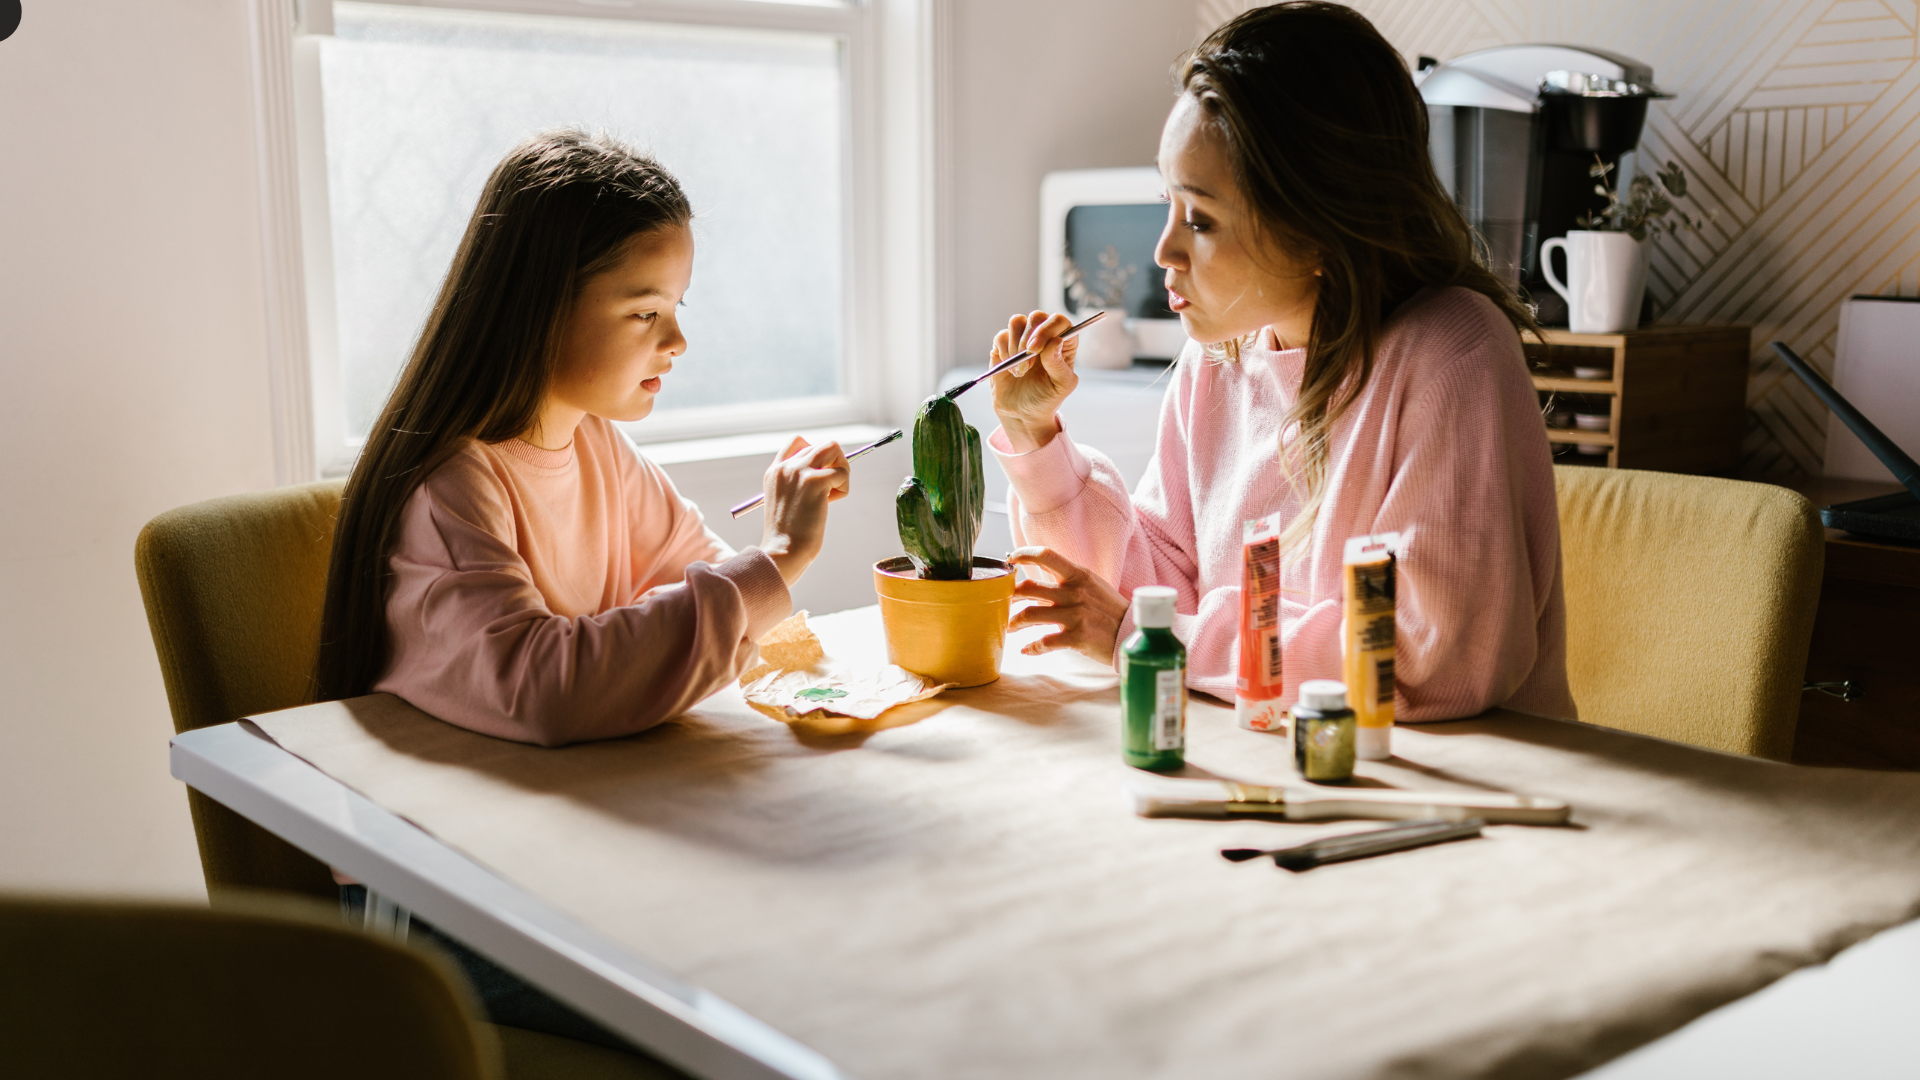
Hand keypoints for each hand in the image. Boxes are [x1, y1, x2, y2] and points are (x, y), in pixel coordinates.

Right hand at [759, 436, 849, 585]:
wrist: (782, 551)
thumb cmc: (788, 535)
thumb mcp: (785, 501)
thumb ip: (798, 483)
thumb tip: (828, 473)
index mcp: (775, 471)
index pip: (798, 442)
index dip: (817, 454)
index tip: (821, 475)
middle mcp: (786, 467)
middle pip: (823, 445)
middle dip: (834, 465)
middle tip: (830, 489)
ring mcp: (800, 471)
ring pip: (834, 448)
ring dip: (841, 469)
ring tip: (832, 493)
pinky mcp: (815, 481)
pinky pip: (842, 473)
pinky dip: (843, 489)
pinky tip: (830, 504)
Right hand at [990, 310, 1079, 452]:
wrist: (1022, 414)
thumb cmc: (1046, 399)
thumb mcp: (1061, 386)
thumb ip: (1059, 364)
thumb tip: (1055, 341)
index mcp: (1063, 343)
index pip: (1060, 321)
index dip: (1048, 329)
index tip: (1037, 349)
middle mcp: (1043, 336)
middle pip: (1037, 317)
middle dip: (1029, 338)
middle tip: (1027, 360)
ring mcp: (1022, 339)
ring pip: (1017, 322)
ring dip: (1015, 347)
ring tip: (1020, 371)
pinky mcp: (1004, 346)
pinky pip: (1001, 336)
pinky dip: (1004, 352)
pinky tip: (1010, 370)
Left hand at [1006, 546, 1126, 664]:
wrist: (1133, 634)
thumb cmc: (1110, 610)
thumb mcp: (1093, 585)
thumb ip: (1068, 580)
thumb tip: (1039, 577)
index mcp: (1078, 576)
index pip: (1046, 556)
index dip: (1024, 554)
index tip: (1010, 559)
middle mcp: (1074, 592)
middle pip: (1029, 588)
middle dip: (1010, 597)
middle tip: (1004, 604)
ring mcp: (1076, 615)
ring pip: (1030, 614)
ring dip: (1014, 623)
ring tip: (1010, 628)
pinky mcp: (1077, 637)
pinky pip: (1044, 642)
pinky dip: (1031, 647)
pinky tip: (1026, 649)